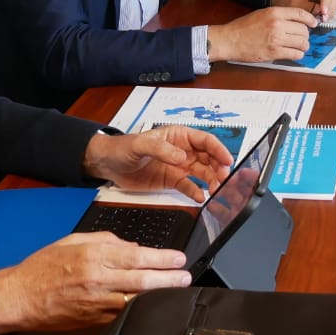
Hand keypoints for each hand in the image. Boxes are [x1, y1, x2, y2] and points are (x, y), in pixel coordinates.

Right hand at [0, 232, 191, 334]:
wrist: (20, 298)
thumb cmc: (44, 267)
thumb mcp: (73, 241)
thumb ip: (106, 241)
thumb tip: (133, 248)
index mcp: (94, 256)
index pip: (137, 257)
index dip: (162, 259)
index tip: (179, 259)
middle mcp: (98, 280)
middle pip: (143, 281)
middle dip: (169, 279)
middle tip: (186, 277)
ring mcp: (97, 304)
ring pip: (137, 301)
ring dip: (160, 296)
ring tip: (177, 291)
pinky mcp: (94, 321)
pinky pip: (123, 314)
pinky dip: (140, 310)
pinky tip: (152, 306)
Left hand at [83, 125, 233, 199]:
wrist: (108, 164)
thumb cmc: (123, 147)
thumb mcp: (140, 144)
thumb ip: (162, 150)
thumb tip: (182, 158)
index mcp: (179, 136)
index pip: (205, 141)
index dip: (219, 150)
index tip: (227, 160)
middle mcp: (183, 150)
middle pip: (209, 158)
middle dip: (219, 168)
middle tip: (223, 179)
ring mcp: (179, 166)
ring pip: (203, 173)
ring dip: (212, 181)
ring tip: (216, 191)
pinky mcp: (172, 181)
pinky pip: (189, 187)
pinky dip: (197, 192)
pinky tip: (201, 198)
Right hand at [206, 6, 317, 62]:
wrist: (230, 40)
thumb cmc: (243, 27)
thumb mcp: (262, 14)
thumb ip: (278, 16)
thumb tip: (295, 21)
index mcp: (274, 12)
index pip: (300, 14)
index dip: (310, 19)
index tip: (313, 24)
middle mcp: (277, 25)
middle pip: (303, 30)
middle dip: (305, 35)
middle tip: (301, 38)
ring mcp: (276, 39)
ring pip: (302, 43)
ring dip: (303, 46)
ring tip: (299, 47)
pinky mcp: (274, 53)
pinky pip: (295, 54)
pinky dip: (297, 54)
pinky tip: (293, 53)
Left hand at [273, 0, 335, 20]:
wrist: (284, 1)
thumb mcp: (295, 4)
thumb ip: (309, 8)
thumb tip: (320, 12)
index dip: (326, 2)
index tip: (323, 12)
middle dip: (330, 8)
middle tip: (324, 18)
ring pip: (335, 2)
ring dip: (331, 12)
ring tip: (322, 19)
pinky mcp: (326, 2)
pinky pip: (333, 7)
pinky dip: (330, 14)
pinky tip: (323, 18)